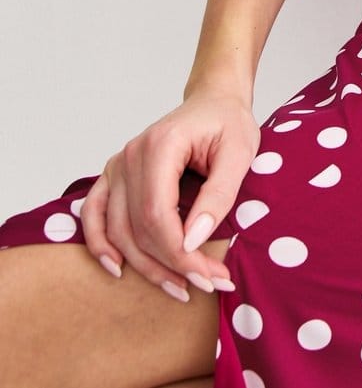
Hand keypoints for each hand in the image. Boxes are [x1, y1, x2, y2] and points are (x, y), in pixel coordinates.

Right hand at [79, 88, 259, 300]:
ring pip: (117, 230)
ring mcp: (118, 165)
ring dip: (144, 266)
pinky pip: (94, 214)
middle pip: (137, 227)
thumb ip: (218, 195)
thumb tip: (193, 240)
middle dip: (171, 264)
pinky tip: (118, 268)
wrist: (214, 101)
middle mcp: (131, 155)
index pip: (157, 213)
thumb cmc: (229, 123)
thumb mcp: (240, 153)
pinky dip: (100, 243)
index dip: (179, 252)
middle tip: (206, 283)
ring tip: (178, 287)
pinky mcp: (115, 175)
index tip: (208, 274)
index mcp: (161, 145)